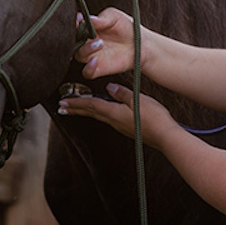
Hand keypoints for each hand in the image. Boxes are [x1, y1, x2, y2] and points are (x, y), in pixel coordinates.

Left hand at [57, 83, 178, 148]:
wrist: (165, 137)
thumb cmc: (154, 117)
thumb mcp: (138, 99)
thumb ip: (122, 93)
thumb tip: (108, 87)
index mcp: (113, 112)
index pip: (91, 105)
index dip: (76, 102)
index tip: (62, 102)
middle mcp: (113, 121)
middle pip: (91, 112)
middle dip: (75, 109)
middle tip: (60, 107)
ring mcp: (120, 126)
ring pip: (98, 116)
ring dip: (84, 111)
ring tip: (74, 109)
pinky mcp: (127, 128)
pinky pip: (107, 119)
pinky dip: (97, 113)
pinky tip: (100, 112)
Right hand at [74, 7, 140, 78]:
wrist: (141, 44)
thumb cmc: (127, 28)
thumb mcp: (115, 17)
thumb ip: (102, 18)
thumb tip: (88, 18)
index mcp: (88, 28)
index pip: (75, 27)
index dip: (74, 23)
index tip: (79, 20)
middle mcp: (87, 42)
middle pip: (73, 42)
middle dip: (77, 38)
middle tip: (88, 34)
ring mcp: (92, 56)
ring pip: (79, 56)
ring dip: (86, 50)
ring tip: (100, 44)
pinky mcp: (99, 68)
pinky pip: (87, 72)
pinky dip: (88, 68)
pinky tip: (95, 60)